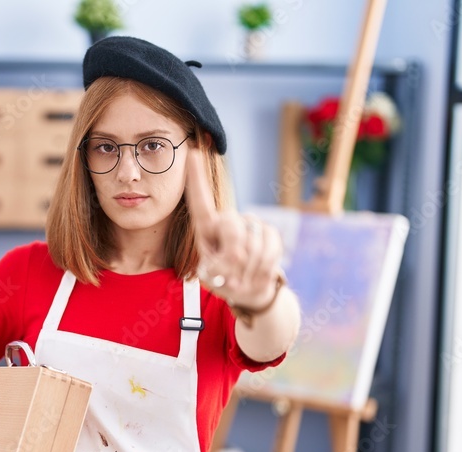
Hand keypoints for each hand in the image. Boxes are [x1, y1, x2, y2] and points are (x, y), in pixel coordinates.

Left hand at [184, 140, 283, 309]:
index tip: (191, 152)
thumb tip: (237, 255)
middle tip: (229, 272)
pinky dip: (263, 267)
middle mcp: (228, 220)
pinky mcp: (269, 233)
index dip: (196, 177)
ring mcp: (250, 225)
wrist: (248, 290)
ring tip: (242, 274)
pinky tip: (256, 272)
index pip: (200, 201)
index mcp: (206, 228)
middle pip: (231, 228)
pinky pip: (270, 247)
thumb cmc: (223, 280)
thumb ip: (219, 265)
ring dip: (247, 267)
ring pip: (252, 242)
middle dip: (231, 255)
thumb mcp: (212, 277)